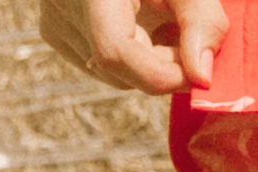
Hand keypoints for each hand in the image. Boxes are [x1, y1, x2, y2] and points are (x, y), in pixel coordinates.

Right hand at [39, 0, 228, 94]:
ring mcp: (55, 22)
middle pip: (120, 70)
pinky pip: (103, 67)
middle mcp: (61, 6)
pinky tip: (144, 28)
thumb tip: (202, 78)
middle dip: (164, 68)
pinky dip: (134, 61)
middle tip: (189, 42)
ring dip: (151, 65)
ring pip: (114, 75)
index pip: (114, 52)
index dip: (162, 74)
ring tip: (164, 26)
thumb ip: (202, 24)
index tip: (197, 76)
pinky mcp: (57, 33)